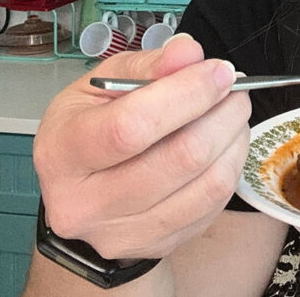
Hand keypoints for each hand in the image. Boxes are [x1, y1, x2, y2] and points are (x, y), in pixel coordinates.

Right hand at [32, 35, 250, 260]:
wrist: (81, 197)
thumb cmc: (90, 129)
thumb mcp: (102, 86)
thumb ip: (146, 66)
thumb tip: (189, 52)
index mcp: (63, 153)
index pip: (132, 126)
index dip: (187, 94)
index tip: (219, 71)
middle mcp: (85, 203)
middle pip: (180, 158)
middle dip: (222, 114)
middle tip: (236, 90)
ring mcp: (122, 233)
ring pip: (207, 184)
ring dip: (235, 139)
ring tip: (234, 113)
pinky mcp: (156, 246)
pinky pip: (214, 205)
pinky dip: (232, 167)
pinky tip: (227, 144)